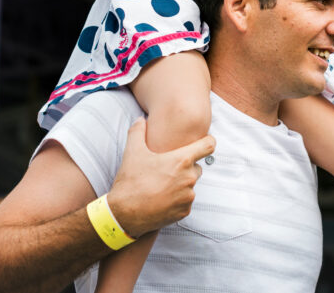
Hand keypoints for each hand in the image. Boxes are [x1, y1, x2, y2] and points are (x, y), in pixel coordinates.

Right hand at [106, 118, 214, 237]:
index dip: (208, 141)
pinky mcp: (184, 211)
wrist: (124, 214)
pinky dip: (177, 199)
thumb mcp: (132, 152)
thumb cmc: (131, 181)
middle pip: (197, 167)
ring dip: (180, 183)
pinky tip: (161, 198)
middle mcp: (189, 178)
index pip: (209, 145)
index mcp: (182, 161)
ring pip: (190, 185)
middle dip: (186, 166)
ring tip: (161, 185)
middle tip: (167, 168)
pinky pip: (185, 201)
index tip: (203, 141)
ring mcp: (188, 197)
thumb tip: (141, 119)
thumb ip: (138, 131)